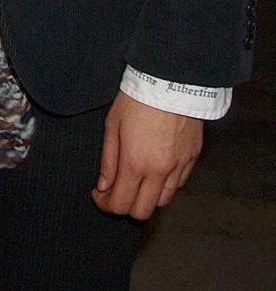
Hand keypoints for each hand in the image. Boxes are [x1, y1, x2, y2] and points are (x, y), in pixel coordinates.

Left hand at [91, 91, 201, 219]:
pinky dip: (165, 185)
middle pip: (143, 211)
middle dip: (125, 207)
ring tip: (136, 181)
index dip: (105, 205)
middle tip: (115, 192)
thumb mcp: (112, 125)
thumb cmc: (137, 99)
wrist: (170, 81)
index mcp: (135, 162)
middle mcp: (159, 171)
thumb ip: (108, 160)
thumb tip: (104, 187)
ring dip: (147, 198)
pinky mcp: (192, 159)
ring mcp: (179, 167)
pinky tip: (155, 171)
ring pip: (163, 201)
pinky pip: (179, 185)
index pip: (120, 204)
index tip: (99, 194)